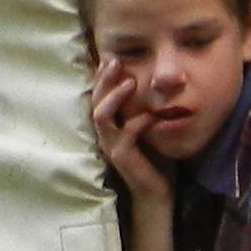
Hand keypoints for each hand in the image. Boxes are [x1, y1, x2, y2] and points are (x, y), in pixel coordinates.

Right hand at [89, 58, 170, 204]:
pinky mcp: (121, 157)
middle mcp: (104, 135)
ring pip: (101, 116)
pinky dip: (139, 121)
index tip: (111, 58)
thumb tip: (154, 82)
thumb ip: (144, 108)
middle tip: (115, 61)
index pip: (97, 96)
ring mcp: (110, 146)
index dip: (101, 77)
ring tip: (130, 82)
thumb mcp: (147, 128)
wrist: (156, 192)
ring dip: (115, 96)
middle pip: (94, 101)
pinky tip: (152, 114)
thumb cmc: (154, 159)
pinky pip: (125, 134)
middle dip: (103, 80)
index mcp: (109, 126)